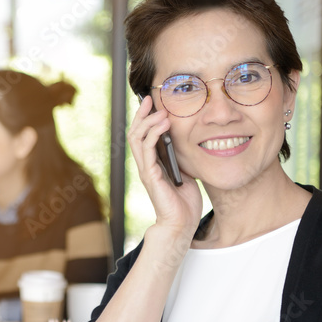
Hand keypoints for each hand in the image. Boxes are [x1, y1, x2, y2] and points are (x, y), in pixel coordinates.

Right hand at [128, 97, 201, 235]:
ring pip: (137, 138)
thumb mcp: (185, 172)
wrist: (181, 223)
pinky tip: (163, 125)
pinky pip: (147, 150)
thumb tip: (187, 139)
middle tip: (150, 98)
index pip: (142, 135)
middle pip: (135, 132)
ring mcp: (146, 169)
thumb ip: (180, 157)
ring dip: (147, 121)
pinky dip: (154, 134)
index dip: (145, 117)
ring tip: (160, 111)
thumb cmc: (184, 201)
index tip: (153, 101)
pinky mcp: (150, 175)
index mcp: (152, 163)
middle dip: (141, 114)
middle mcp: (145, 164)